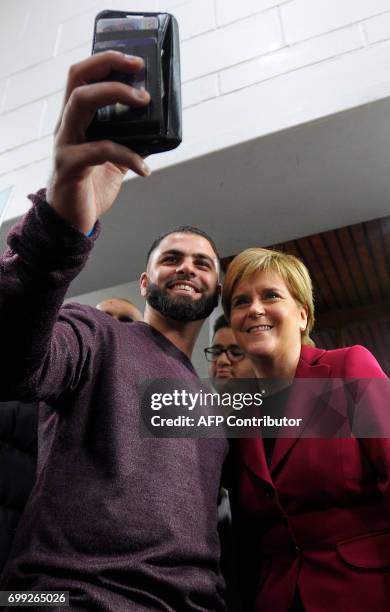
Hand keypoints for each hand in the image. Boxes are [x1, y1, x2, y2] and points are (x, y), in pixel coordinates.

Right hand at [46, 52, 150, 232]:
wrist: (71, 222)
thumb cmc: (90, 188)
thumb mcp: (114, 161)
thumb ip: (129, 142)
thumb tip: (158, 130)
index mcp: (76, 122)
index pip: (83, 77)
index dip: (106, 61)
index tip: (136, 60)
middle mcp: (67, 126)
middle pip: (78, 79)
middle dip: (108, 65)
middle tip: (138, 68)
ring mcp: (65, 144)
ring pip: (80, 102)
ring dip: (115, 95)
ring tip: (144, 103)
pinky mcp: (70, 166)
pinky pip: (100, 150)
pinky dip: (128, 155)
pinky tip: (144, 168)